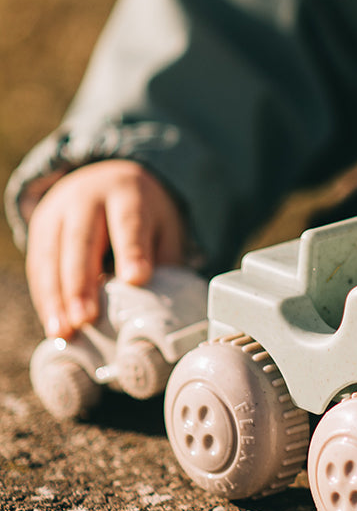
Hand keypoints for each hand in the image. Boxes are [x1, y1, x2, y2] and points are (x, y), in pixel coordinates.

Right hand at [25, 160, 184, 339]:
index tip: (137, 279)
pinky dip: (45, 297)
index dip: (132, 251)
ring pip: (52, 255)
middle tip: (87, 319)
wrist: (103, 179)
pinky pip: (38, 265)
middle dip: (82, 282)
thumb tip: (162, 300)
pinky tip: (54, 322)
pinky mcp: (39, 228)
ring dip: (56, 297)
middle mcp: (87, 197)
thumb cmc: (142, 212)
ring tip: (65, 331)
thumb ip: (164, 256)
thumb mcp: (163, 223)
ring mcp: (57, 212)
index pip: (129, 222)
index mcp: (127, 192)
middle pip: (82, 241)